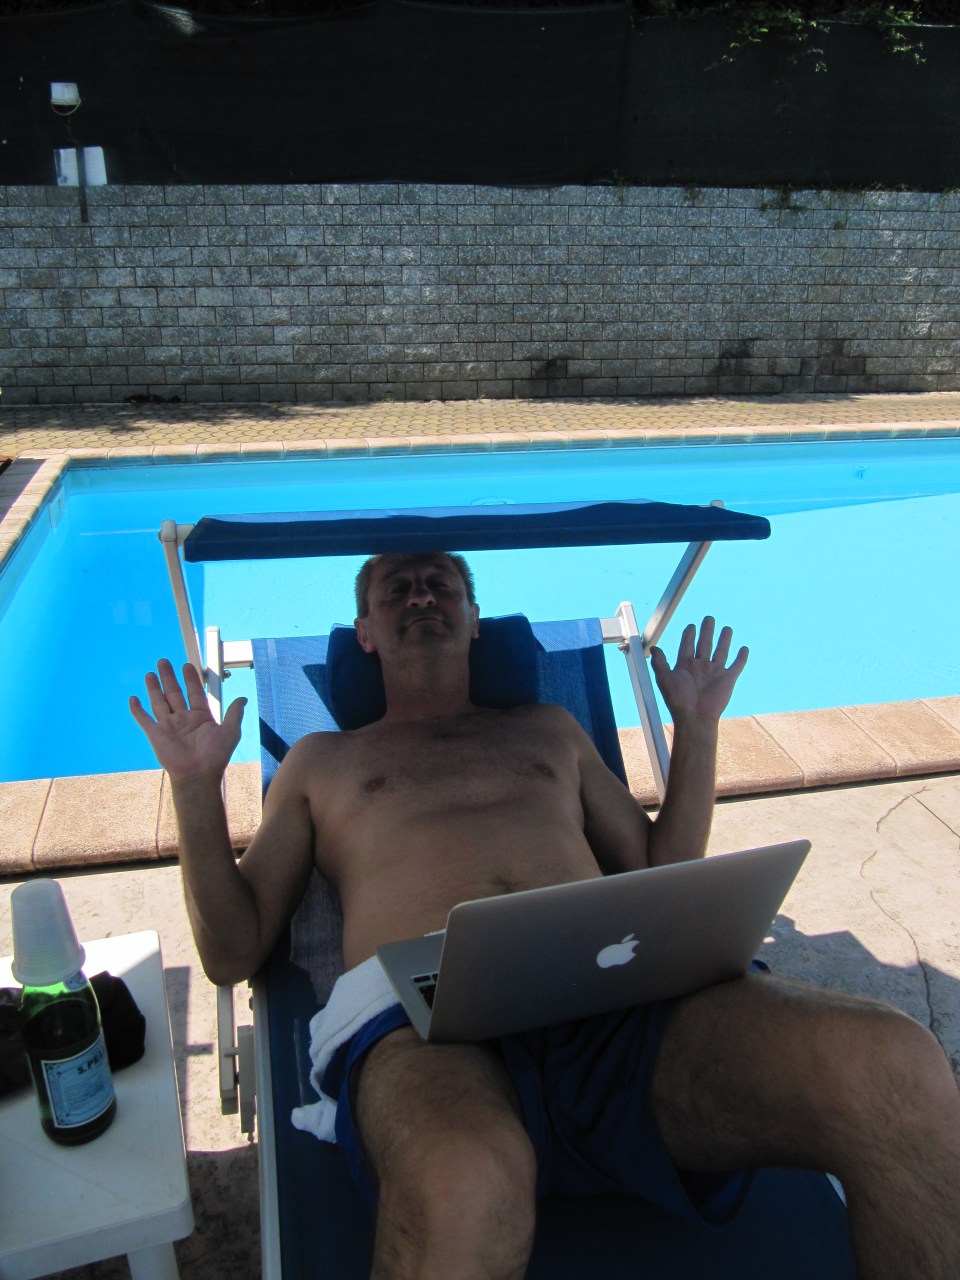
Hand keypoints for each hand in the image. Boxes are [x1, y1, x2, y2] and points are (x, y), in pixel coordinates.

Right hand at [129, 659, 245, 782]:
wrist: (198, 774)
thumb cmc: (216, 756)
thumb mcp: (230, 731)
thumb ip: (234, 713)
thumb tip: (243, 698)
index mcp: (200, 717)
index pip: (194, 693)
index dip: (191, 679)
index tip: (187, 666)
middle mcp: (183, 719)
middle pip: (174, 693)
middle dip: (169, 677)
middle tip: (163, 661)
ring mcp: (169, 726)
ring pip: (159, 702)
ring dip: (154, 688)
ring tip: (150, 673)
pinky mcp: (156, 735)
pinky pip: (144, 720)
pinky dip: (137, 710)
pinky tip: (133, 699)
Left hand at [649, 617, 746, 727]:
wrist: (695, 716)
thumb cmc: (678, 700)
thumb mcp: (665, 678)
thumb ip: (660, 663)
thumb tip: (654, 648)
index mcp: (686, 666)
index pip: (687, 646)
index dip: (689, 635)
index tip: (691, 626)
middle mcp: (701, 667)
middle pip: (705, 644)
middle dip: (707, 631)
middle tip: (708, 618)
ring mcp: (715, 672)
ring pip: (721, 651)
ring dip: (724, 640)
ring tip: (727, 628)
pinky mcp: (728, 679)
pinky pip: (736, 666)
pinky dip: (741, 657)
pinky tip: (744, 649)